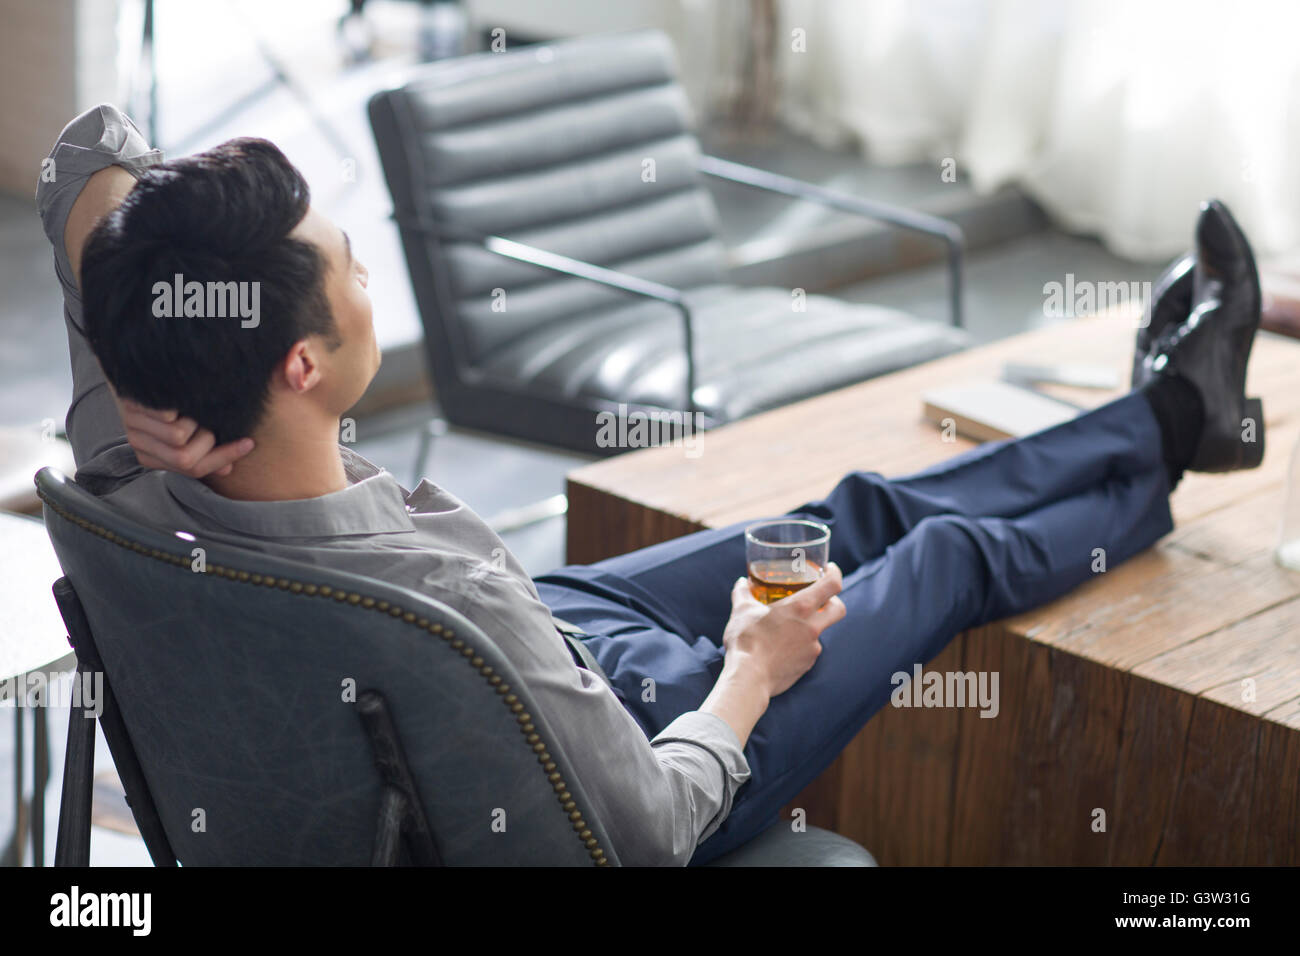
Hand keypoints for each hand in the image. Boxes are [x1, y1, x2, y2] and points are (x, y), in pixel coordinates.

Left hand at [116, 397, 253, 477]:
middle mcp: (141, 446)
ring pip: (179, 437)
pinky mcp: (131, 408)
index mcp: (154, 458)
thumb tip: (227, 469)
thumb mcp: (188, 427)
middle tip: (209, 419)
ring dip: (195, 419)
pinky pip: (167, 415)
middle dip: (208, 439)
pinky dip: (182, 404)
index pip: (194, 469)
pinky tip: (183, 393)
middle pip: (186, 459)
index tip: (249, 443)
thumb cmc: (169, 398)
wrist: (135, 367)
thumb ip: (204, 450)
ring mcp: (133, 426)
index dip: (224, 458)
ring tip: (192, 405)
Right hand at [721, 562, 845, 698]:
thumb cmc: (746, 640)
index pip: (832, 585)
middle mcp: (813, 627)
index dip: (835, 574)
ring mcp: (813, 648)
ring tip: (788, 627)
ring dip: (810, 626)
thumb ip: (743, 592)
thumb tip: (742, 583)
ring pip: (820, 631)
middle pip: (838, 609)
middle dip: (833, 601)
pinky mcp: (807, 665)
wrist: (749, 677)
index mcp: (801, 607)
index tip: (830, 569)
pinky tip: (782, 647)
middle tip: (820, 599)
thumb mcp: (741, 610)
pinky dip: (800, 645)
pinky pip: (809, 650)